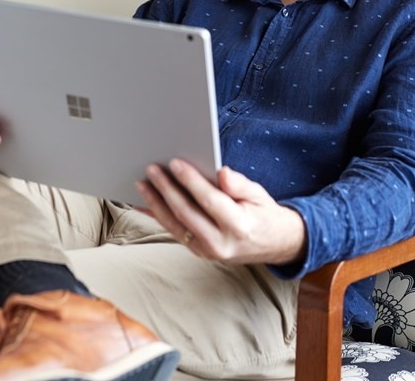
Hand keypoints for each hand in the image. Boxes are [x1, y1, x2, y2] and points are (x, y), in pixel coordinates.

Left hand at [136, 160, 305, 265]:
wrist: (272, 244)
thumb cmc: (263, 213)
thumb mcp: (259, 194)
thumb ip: (240, 184)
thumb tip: (221, 172)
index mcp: (238, 226)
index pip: (209, 200)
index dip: (191, 180)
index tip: (175, 162)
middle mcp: (221, 242)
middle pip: (187, 213)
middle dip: (166, 189)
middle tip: (152, 169)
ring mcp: (207, 251)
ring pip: (175, 225)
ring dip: (156, 203)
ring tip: (142, 183)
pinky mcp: (199, 251)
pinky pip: (174, 232)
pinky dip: (158, 217)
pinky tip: (144, 204)